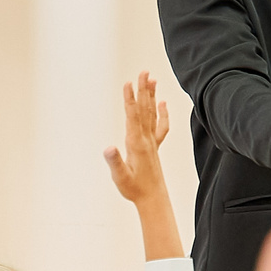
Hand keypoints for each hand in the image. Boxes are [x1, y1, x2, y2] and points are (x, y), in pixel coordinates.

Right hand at [107, 71, 185, 259]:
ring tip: (152, 79)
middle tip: (144, 72)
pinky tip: (162, 103)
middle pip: (144, 109)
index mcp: (136, 143)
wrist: (153, 198)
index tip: (128, 83)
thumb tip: (108, 148)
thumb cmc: (134, 188)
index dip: (129, 99)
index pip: (132, 116)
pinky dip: (162, 113)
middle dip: (143, 90)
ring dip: (151, 95)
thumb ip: (114, 161)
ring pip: (152, 114)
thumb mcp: (120, 176)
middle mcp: (146, 139)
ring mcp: (151, 142)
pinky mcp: (154, 146)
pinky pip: (159, 126)